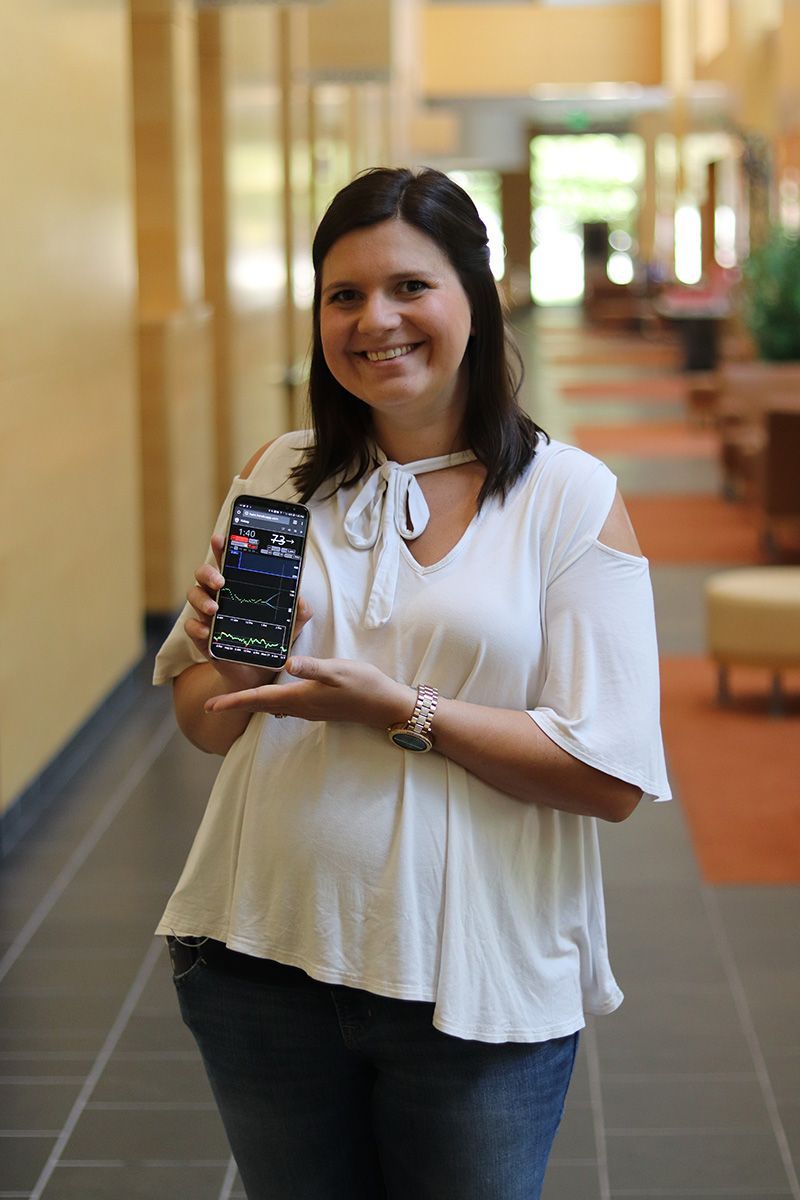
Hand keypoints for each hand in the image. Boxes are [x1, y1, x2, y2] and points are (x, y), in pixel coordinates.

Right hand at [184, 533, 312, 692]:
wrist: (257, 671)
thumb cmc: (270, 640)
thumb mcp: (289, 626)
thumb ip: (298, 612)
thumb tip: (302, 600)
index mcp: (237, 586)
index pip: (227, 562)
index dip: (222, 548)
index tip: (221, 538)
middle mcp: (218, 596)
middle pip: (204, 575)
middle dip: (208, 573)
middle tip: (221, 582)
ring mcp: (207, 615)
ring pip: (193, 596)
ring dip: (201, 600)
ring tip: (214, 609)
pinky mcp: (202, 637)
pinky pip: (190, 627)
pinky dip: (196, 628)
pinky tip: (207, 632)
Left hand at [203, 655, 415, 729]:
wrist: (384, 706)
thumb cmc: (363, 685)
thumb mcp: (339, 671)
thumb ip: (313, 667)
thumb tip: (288, 663)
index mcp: (299, 697)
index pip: (258, 700)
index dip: (232, 702)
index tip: (209, 706)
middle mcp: (298, 707)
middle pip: (259, 706)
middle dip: (235, 705)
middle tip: (211, 705)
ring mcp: (307, 710)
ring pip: (270, 707)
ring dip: (251, 704)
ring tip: (233, 699)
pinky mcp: (316, 708)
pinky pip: (283, 706)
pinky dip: (269, 701)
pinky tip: (271, 695)